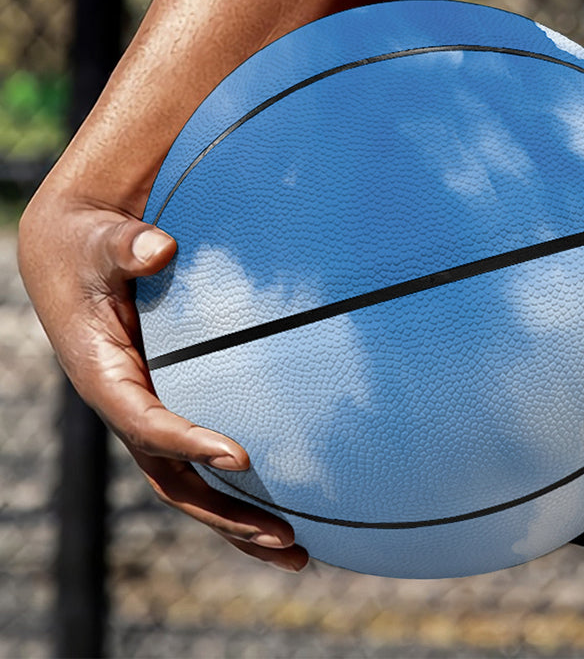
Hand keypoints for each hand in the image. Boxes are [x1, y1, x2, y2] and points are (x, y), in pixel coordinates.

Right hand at [18, 194, 307, 570]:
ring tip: (298, 553)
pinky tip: (288, 505)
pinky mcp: (167, 408)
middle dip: (226, 516)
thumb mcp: (102, 241)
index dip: (189, 442)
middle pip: (173, 480)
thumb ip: (127, 246)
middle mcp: (126, 408)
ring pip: (190, 486)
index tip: (241, 457)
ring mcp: (148, 415)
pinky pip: (202, 461)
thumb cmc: (91, 246)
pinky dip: (237, 490)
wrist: (75, 257)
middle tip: (286, 540)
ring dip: (239, 523)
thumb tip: (159, 248)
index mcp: (105, 376)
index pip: (146, 422)